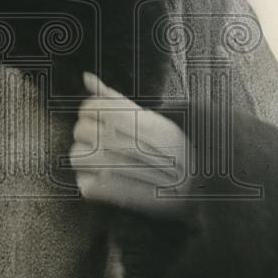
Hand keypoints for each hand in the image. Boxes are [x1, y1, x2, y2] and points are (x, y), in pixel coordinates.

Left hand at [69, 71, 196, 224]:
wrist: (201, 188)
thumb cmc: (172, 148)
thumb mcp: (152, 118)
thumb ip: (116, 98)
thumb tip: (86, 77)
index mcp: (140, 122)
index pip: (92, 107)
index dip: (90, 110)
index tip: (101, 118)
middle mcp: (135, 147)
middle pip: (81, 130)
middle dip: (86, 133)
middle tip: (101, 139)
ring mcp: (128, 176)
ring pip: (77, 157)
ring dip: (84, 157)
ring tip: (100, 159)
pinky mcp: (121, 200)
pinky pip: (86, 186)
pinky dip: (90, 184)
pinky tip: (104, 180)